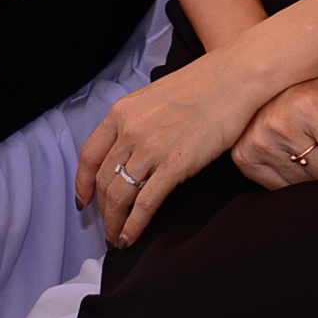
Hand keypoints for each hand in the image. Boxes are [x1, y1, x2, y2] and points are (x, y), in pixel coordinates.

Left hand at [77, 58, 261, 246]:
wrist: (234, 78)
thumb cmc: (202, 84)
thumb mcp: (154, 97)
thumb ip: (135, 121)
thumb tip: (130, 149)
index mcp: (121, 113)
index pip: (89, 156)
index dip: (83, 183)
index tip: (84, 201)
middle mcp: (130, 131)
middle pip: (104, 180)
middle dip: (102, 210)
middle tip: (108, 226)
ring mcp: (152, 148)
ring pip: (120, 196)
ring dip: (115, 223)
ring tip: (118, 238)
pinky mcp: (176, 164)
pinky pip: (146, 202)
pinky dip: (134, 225)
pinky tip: (132, 237)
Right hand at [229, 77, 317, 190]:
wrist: (256, 84)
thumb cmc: (303, 90)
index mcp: (309, 106)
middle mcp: (281, 124)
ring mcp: (259, 143)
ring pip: (306, 185)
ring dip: (316, 176)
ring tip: (312, 152)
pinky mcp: (245, 159)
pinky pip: (281, 188)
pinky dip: (294, 180)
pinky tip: (293, 158)